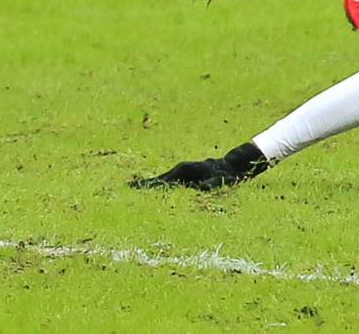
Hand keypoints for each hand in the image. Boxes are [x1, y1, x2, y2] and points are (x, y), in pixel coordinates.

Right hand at [134, 143, 268, 189]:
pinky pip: (169, 184)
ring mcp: (182, 174)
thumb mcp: (221, 180)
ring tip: (132, 190)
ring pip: (162, 181)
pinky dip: (158, 187)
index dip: (148, 186)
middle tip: (125, 189)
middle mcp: (180, 171)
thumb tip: (204, 187)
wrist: (232, 165)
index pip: (162, 181)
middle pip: (157, 180)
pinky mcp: (185, 178)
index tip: (132, 189)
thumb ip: (212, 184)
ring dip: (148, 186)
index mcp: (184, 171)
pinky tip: (151, 193)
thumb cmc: (226, 174)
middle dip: (143, 185)